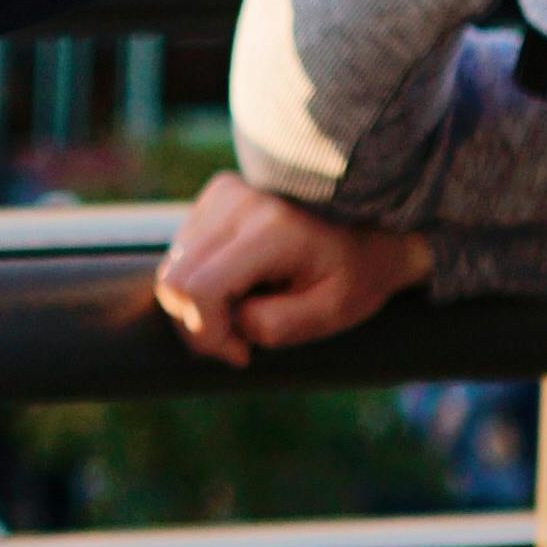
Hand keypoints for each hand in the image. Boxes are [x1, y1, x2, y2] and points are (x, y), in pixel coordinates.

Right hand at [153, 169, 429, 359]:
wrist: (372, 219)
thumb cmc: (357, 271)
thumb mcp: (332, 312)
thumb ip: (276, 325)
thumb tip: (228, 323)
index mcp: (272, 231)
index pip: (199, 287)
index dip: (207, 334)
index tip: (242, 353)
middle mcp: (237, 202)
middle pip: (175, 278)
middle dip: (198, 325)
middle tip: (240, 342)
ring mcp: (223, 193)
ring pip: (174, 266)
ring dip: (200, 302)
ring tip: (248, 307)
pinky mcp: (217, 194)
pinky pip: (184, 250)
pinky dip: (202, 279)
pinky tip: (242, 283)